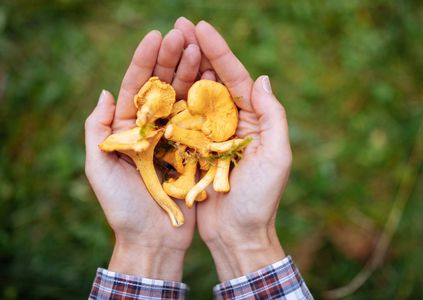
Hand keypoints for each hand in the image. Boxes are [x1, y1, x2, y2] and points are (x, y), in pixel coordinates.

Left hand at [84, 29, 200, 280]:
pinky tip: (215, 79)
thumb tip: (105, 92)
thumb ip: (97, 132)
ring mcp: (175, 138)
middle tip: (184, 33)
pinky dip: (207, 100)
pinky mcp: (195, 151)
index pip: (136, 87)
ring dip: (192, 73)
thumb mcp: (99, 169)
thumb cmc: (123, 208)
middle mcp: (153, 129)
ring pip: (184, 99)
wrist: (154, 239)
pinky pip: (201, 122)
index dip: (145, 61)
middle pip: (162, 87)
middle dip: (172, 59)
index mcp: (128, 130)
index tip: (157, 36)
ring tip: (201, 48)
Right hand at [175, 19, 290, 280]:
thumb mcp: (276, 157)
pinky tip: (156, 80)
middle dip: (195, 52)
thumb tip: (263, 78)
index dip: (219, 51)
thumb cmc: (258, 200)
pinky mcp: (190, 150)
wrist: (236, 234)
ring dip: (180, 69)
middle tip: (177, 25)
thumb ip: (273, 116)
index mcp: (251, 120)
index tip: (201, 27)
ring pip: (192, 95)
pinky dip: (169, 99)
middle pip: (211, 80)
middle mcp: (229, 122)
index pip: (235, 77)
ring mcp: (208, 135)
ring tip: (165, 43)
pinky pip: (178, 120)